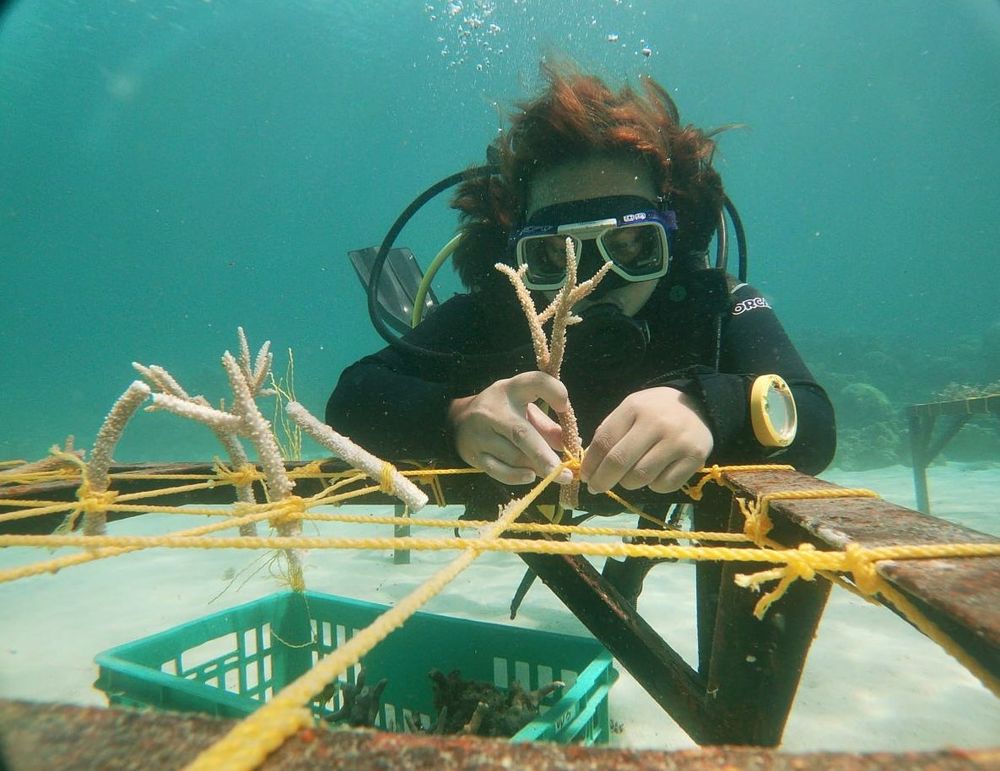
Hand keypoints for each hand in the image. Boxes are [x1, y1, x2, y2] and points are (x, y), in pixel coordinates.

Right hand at [448, 371, 574, 485]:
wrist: (458, 421)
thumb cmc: (502, 414)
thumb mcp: (523, 410)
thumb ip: (546, 426)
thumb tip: (569, 446)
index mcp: (511, 390)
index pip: (535, 382)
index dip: (553, 392)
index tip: (564, 407)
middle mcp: (493, 410)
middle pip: (521, 434)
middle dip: (544, 455)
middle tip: (566, 473)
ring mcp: (480, 434)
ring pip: (514, 457)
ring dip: (536, 467)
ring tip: (552, 472)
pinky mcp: (474, 454)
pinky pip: (498, 471)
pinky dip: (517, 476)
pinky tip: (530, 477)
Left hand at [580, 387, 712, 493]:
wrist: (698, 406)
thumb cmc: (655, 411)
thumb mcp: (630, 410)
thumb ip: (610, 433)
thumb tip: (590, 468)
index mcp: (634, 407)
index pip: (604, 441)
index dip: (591, 464)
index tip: (585, 477)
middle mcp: (656, 423)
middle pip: (619, 462)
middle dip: (602, 480)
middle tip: (597, 488)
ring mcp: (677, 441)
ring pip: (640, 477)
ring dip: (628, 483)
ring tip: (630, 476)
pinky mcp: (695, 458)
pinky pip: (664, 485)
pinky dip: (653, 486)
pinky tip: (655, 474)